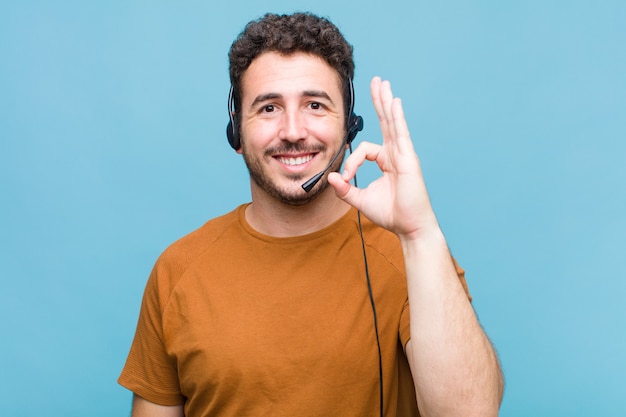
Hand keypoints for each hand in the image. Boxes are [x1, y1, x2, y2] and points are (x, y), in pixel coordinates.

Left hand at [328, 77, 438, 240]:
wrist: (409, 227)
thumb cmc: (391, 214)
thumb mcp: (360, 200)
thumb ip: (344, 189)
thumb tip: (329, 176)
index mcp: (386, 161)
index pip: (364, 149)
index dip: (352, 161)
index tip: (346, 177)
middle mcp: (396, 154)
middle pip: (385, 122)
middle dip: (379, 101)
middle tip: (376, 82)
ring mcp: (403, 155)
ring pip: (392, 123)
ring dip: (386, 102)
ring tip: (382, 83)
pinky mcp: (408, 160)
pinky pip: (401, 134)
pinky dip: (397, 118)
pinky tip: (394, 102)